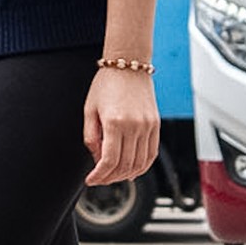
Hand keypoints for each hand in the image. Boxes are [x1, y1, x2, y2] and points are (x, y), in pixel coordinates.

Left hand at [84, 65, 159, 185]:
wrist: (129, 64)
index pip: (109, 161)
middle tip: (100, 179)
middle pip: (124, 165)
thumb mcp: (90, 109)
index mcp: (115, 122)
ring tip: (114, 176)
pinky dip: (143, 166)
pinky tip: (132, 170)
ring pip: (140, 163)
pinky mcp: (156, 125)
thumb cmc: (107, 83)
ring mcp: (148, 126)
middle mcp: (134, 125)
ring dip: (126, 175)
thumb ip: (91, 137)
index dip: (99, 175)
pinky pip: (152, 154)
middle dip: (110, 177)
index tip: (91, 180)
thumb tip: (97, 159)